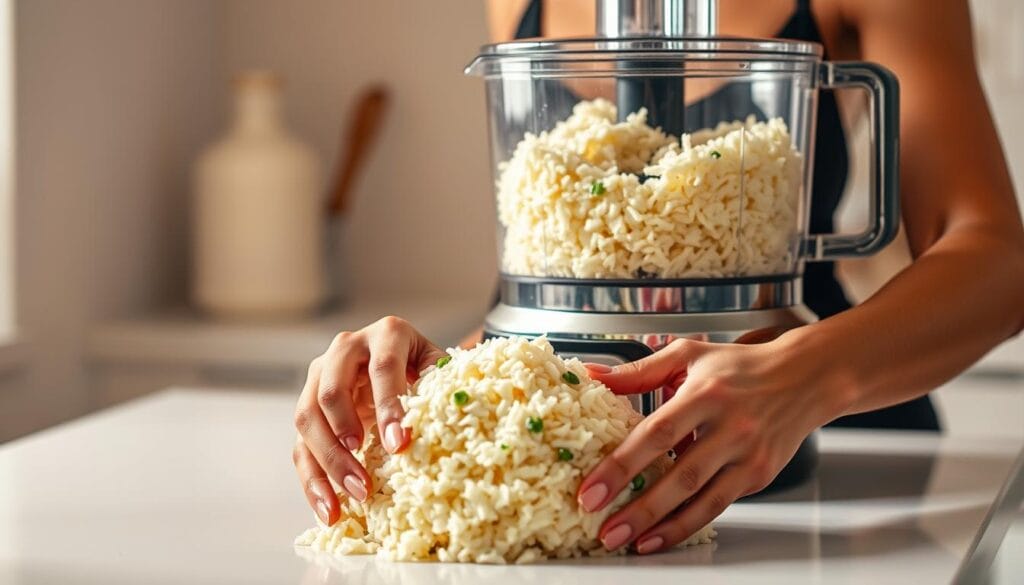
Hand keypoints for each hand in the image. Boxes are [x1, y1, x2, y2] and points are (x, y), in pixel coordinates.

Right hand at [292, 316, 446, 524]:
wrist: (404, 361)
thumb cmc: (425, 368)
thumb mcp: (438, 367)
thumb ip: (441, 386)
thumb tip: (445, 421)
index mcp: (386, 334)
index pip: (383, 369)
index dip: (389, 406)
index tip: (399, 444)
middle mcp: (346, 350)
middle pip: (331, 391)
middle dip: (345, 436)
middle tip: (365, 473)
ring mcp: (321, 378)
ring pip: (307, 419)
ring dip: (328, 462)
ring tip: (356, 495)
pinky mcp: (310, 409)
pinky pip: (301, 447)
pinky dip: (313, 482)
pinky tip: (331, 510)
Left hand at [577, 336, 849, 553]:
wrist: (805, 377)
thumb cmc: (741, 366)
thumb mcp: (688, 355)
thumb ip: (638, 370)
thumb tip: (592, 375)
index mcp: (707, 394)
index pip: (657, 433)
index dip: (622, 465)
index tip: (592, 489)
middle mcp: (731, 427)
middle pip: (680, 475)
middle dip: (639, 508)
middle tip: (604, 527)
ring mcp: (748, 455)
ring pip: (703, 500)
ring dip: (663, 526)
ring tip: (628, 541)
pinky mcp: (758, 475)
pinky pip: (719, 505)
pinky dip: (688, 524)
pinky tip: (661, 535)